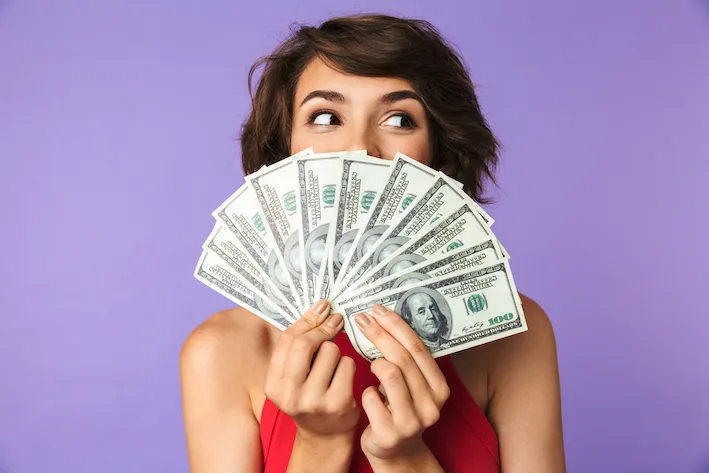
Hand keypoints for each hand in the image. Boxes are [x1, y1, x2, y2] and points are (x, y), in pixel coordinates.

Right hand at [264, 300, 359, 442]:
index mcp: (273, 385)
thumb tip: (319, 307)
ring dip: (337, 352)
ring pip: (331, 351)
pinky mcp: (338, 404)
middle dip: (323, 328)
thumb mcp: (293, 376)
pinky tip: (344, 377)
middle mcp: (290, 395)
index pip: (287, 341)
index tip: (322, 307)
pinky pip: (348, 365)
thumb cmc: (309, 396)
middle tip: (335, 321)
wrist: (325, 435)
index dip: (306, 319)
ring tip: (334, 365)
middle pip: (306, 344)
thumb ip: (297, 346)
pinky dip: (348, 365)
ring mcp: (314, 401)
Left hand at [354, 304, 449, 464]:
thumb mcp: (412, 386)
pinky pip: (371, 398)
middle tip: (363, 320)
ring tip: (371, 365)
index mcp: (440, 388)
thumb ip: (406, 360)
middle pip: (403, 358)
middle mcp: (431, 404)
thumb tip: (384, 318)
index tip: (379, 310)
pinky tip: (368, 396)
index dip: (397, 326)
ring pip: (390, 374)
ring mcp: (412, 421)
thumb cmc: (400, 409)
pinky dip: (365, 391)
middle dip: (380, 334)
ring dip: (375, 364)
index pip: (418, 348)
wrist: (397, 452)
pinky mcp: (390, 433)